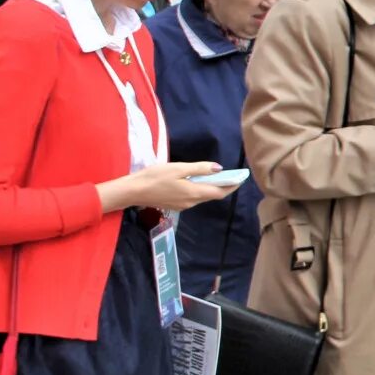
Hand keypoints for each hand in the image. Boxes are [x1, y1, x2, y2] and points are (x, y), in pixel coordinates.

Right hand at [98, 161, 233, 213]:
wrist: (133, 191)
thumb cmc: (155, 177)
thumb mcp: (179, 168)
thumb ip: (200, 169)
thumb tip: (218, 169)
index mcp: (194, 193)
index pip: (219, 192)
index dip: (231, 186)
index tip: (241, 178)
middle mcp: (191, 202)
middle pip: (212, 195)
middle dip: (224, 186)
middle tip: (232, 176)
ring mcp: (183, 206)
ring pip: (202, 196)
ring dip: (211, 188)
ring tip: (217, 177)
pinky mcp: (175, 205)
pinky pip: (193, 197)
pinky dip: (200, 190)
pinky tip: (197, 181)